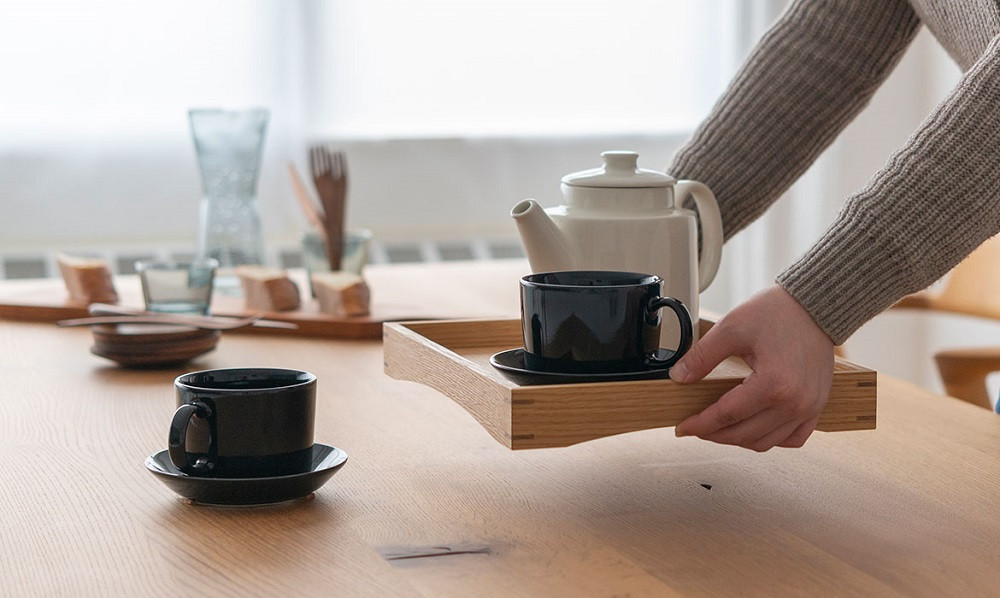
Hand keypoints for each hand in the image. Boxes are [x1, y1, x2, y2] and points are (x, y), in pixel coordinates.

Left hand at [669, 285, 834, 450]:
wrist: (813, 305)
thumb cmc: (776, 312)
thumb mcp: (731, 328)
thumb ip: (702, 356)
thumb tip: (678, 377)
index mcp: (774, 384)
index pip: (727, 415)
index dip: (700, 424)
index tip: (683, 427)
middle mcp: (795, 402)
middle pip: (745, 434)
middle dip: (715, 434)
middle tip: (696, 427)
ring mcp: (809, 407)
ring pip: (766, 442)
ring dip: (739, 439)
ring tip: (719, 428)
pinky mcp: (817, 406)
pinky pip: (793, 438)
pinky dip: (770, 438)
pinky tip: (752, 428)